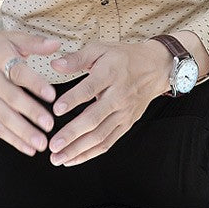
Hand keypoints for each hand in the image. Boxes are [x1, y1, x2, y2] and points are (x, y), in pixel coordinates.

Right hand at [0, 25, 60, 156]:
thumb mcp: (11, 37)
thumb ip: (34, 42)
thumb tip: (56, 44)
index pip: (18, 72)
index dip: (35, 84)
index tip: (52, 95)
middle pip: (11, 98)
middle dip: (31, 113)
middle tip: (50, 125)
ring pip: (4, 117)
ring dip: (23, 132)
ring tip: (42, 143)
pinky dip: (13, 140)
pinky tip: (29, 149)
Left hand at [47, 40, 171, 166]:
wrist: (154, 68)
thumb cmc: (124, 58)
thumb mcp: (100, 49)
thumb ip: (77, 58)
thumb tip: (55, 64)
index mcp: (109, 74)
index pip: (89, 88)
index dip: (73, 99)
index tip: (56, 110)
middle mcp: (117, 96)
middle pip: (94, 118)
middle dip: (72, 134)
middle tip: (53, 144)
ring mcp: (123, 113)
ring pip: (100, 136)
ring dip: (78, 149)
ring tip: (58, 157)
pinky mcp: (126, 124)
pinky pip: (108, 142)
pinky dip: (90, 153)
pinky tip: (74, 158)